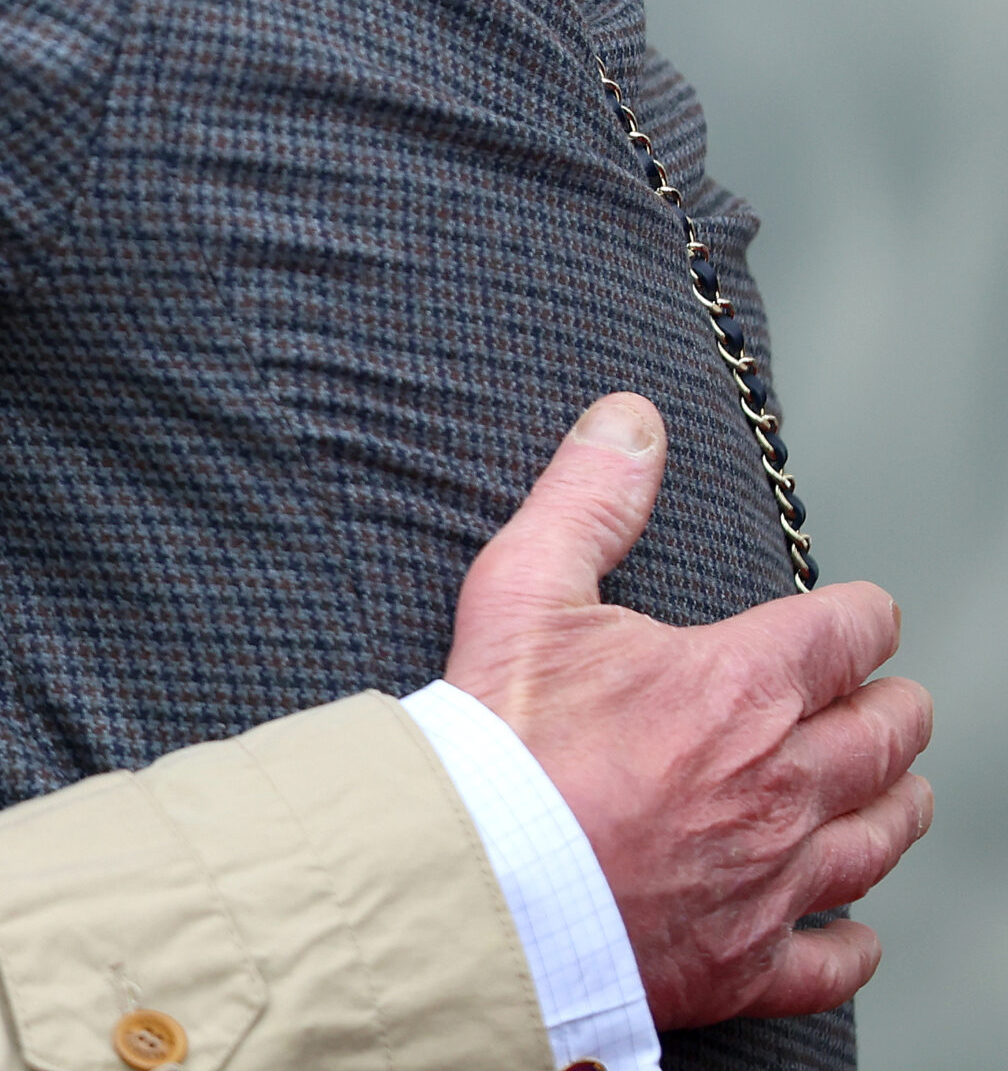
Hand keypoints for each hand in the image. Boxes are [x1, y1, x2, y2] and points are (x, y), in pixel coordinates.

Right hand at [447, 394, 933, 1027]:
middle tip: (894, 699)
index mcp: (740, 686)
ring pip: (878, 837)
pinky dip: (855, 942)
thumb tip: (631, 421)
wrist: (481, 883)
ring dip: (896, 805)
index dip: (864, 616)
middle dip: (894, 707)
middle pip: (883, 737)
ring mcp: (773, 878)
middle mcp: (780, 783)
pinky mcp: (746, 959)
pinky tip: (857, 931)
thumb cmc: (501, 740)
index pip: (846, 634)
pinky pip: (835, 958)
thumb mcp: (527, 588)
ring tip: (900, 790)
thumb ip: (589, 498)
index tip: (865, 614)